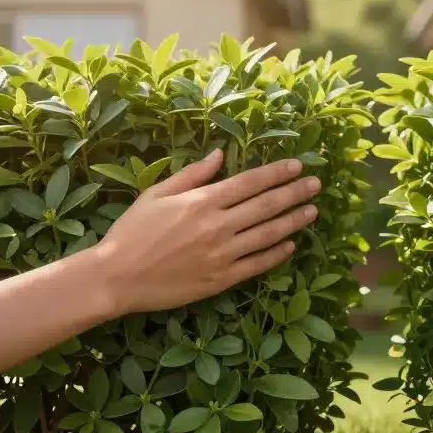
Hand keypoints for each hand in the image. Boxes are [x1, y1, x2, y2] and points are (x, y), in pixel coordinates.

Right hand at [95, 150, 319, 315]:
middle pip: (266, 206)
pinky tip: (290, 245)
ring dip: (293, 222)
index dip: (277, 173)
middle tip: (316, 184)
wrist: (115, 278)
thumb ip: (192, 174)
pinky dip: (276, 254)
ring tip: (312, 211)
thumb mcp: (157, 194)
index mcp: (202, 201)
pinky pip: (257, 265)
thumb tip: (220, 153)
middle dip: (294, 193)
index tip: (298, 166)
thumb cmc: (132, 232)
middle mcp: (217, 226)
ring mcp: (221, 255)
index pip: (250, 182)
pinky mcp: (220, 280)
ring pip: (268, 234)